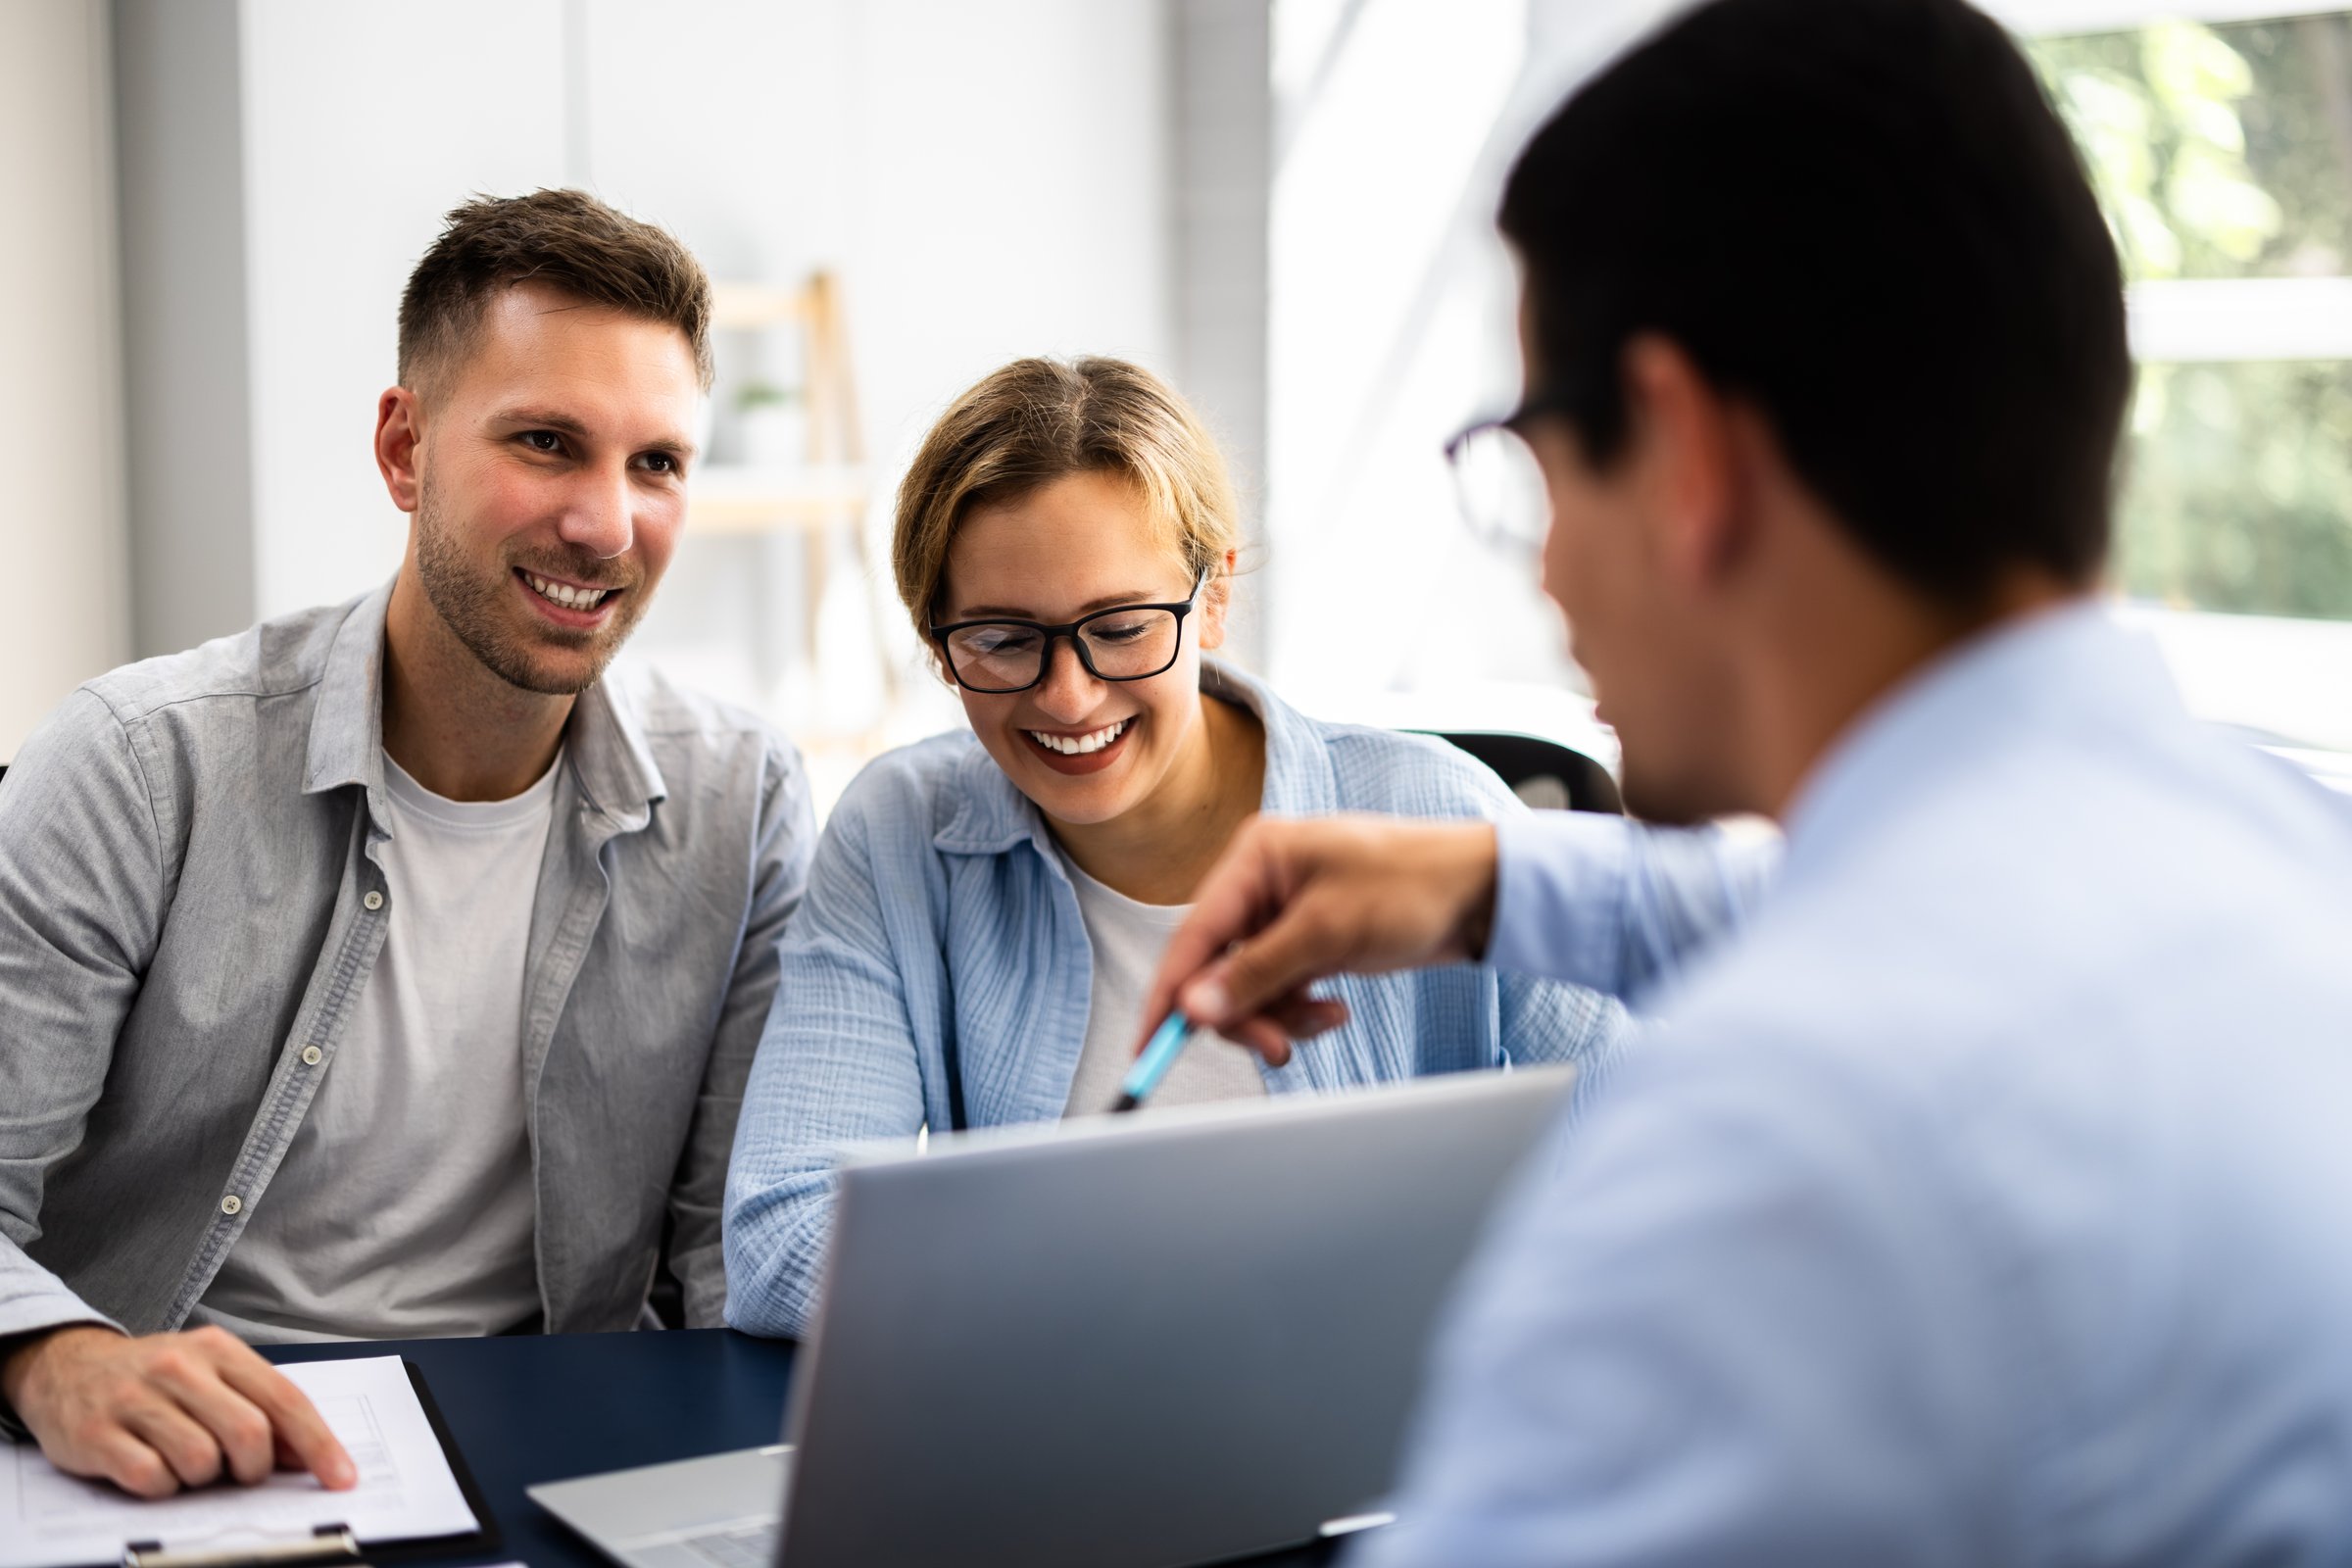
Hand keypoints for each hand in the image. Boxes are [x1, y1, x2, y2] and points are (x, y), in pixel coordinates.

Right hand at [1, 1323, 356, 1497]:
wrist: (65, 1366)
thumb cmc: (153, 1378)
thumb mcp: (212, 1375)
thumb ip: (259, 1407)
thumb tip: (306, 1456)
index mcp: (219, 1350)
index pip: (285, 1401)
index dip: (319, 1444)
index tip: (341, 1478)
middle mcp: (179, 1368)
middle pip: (249, 1434)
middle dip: (254, 1468)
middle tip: (240, 1473)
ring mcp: (136, 1400)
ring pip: (201, 1461)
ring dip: (202, 1479)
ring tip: (185, 1463)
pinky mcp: (98, 1434)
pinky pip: (152, 1479)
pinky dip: (161, 1488)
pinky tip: (152, 1470)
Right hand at [1139, 815, 1500, 1065]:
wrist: (1482, 892)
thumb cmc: (1412, 886)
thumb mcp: (1327, 932)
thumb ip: (1255, 973)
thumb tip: (1193, 1009)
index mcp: (1254, 858)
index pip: (1192, 936)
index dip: (1169, 994)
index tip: (1149, 1046)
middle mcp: (1260, 882)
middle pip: (1216, 968)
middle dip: (1242, 1013)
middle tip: (1276, 1047)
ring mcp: (1284, 913)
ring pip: (1248, 986)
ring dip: (1277, 1015)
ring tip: (1322, 1021)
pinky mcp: (1308, 940)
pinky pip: (1279, 988)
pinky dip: (1299, 1009)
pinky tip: (1334, 1011)